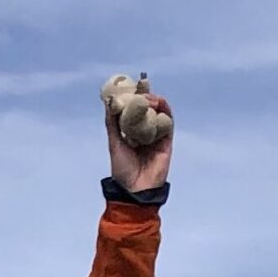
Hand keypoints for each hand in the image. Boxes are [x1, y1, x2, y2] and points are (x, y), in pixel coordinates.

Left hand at [105, 78, 172, 194]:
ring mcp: (157, 138)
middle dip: (146, 98)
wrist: (135, 190)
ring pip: (159, 115)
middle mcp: (145, 135)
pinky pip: (168, 124)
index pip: (134, 112)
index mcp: (131, 135)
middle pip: (148, 111)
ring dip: (156, 103)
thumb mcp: (114, 143)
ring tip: (150, 96)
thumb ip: (112, 123)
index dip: (134, 99)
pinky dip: (166, 112)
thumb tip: (109, 102)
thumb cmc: (122, 169)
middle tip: (142, 88)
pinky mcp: (166, 143)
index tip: (132, 86)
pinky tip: (161, 104)